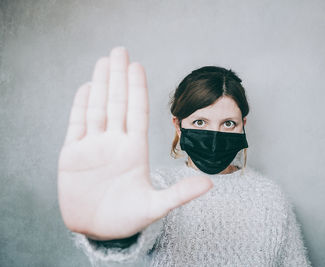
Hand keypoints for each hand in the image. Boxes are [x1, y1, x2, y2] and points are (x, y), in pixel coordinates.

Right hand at [57, 47, 212, 240]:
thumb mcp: (155, 208)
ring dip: (100, 84)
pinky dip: (80, 106)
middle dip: (118, 77)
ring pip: (97, 108)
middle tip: (120, 50)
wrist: (97, 231)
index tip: (138, 66)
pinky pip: (77, 124)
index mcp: (135, 151)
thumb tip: (211, 184)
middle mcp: (115, 143)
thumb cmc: (127, 219)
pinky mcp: (73, 155)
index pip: (137, 112)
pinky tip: (87, 87)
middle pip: (117, 103)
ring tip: (104, 61)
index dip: (137, 89)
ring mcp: (94, 147)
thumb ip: (179, 194)